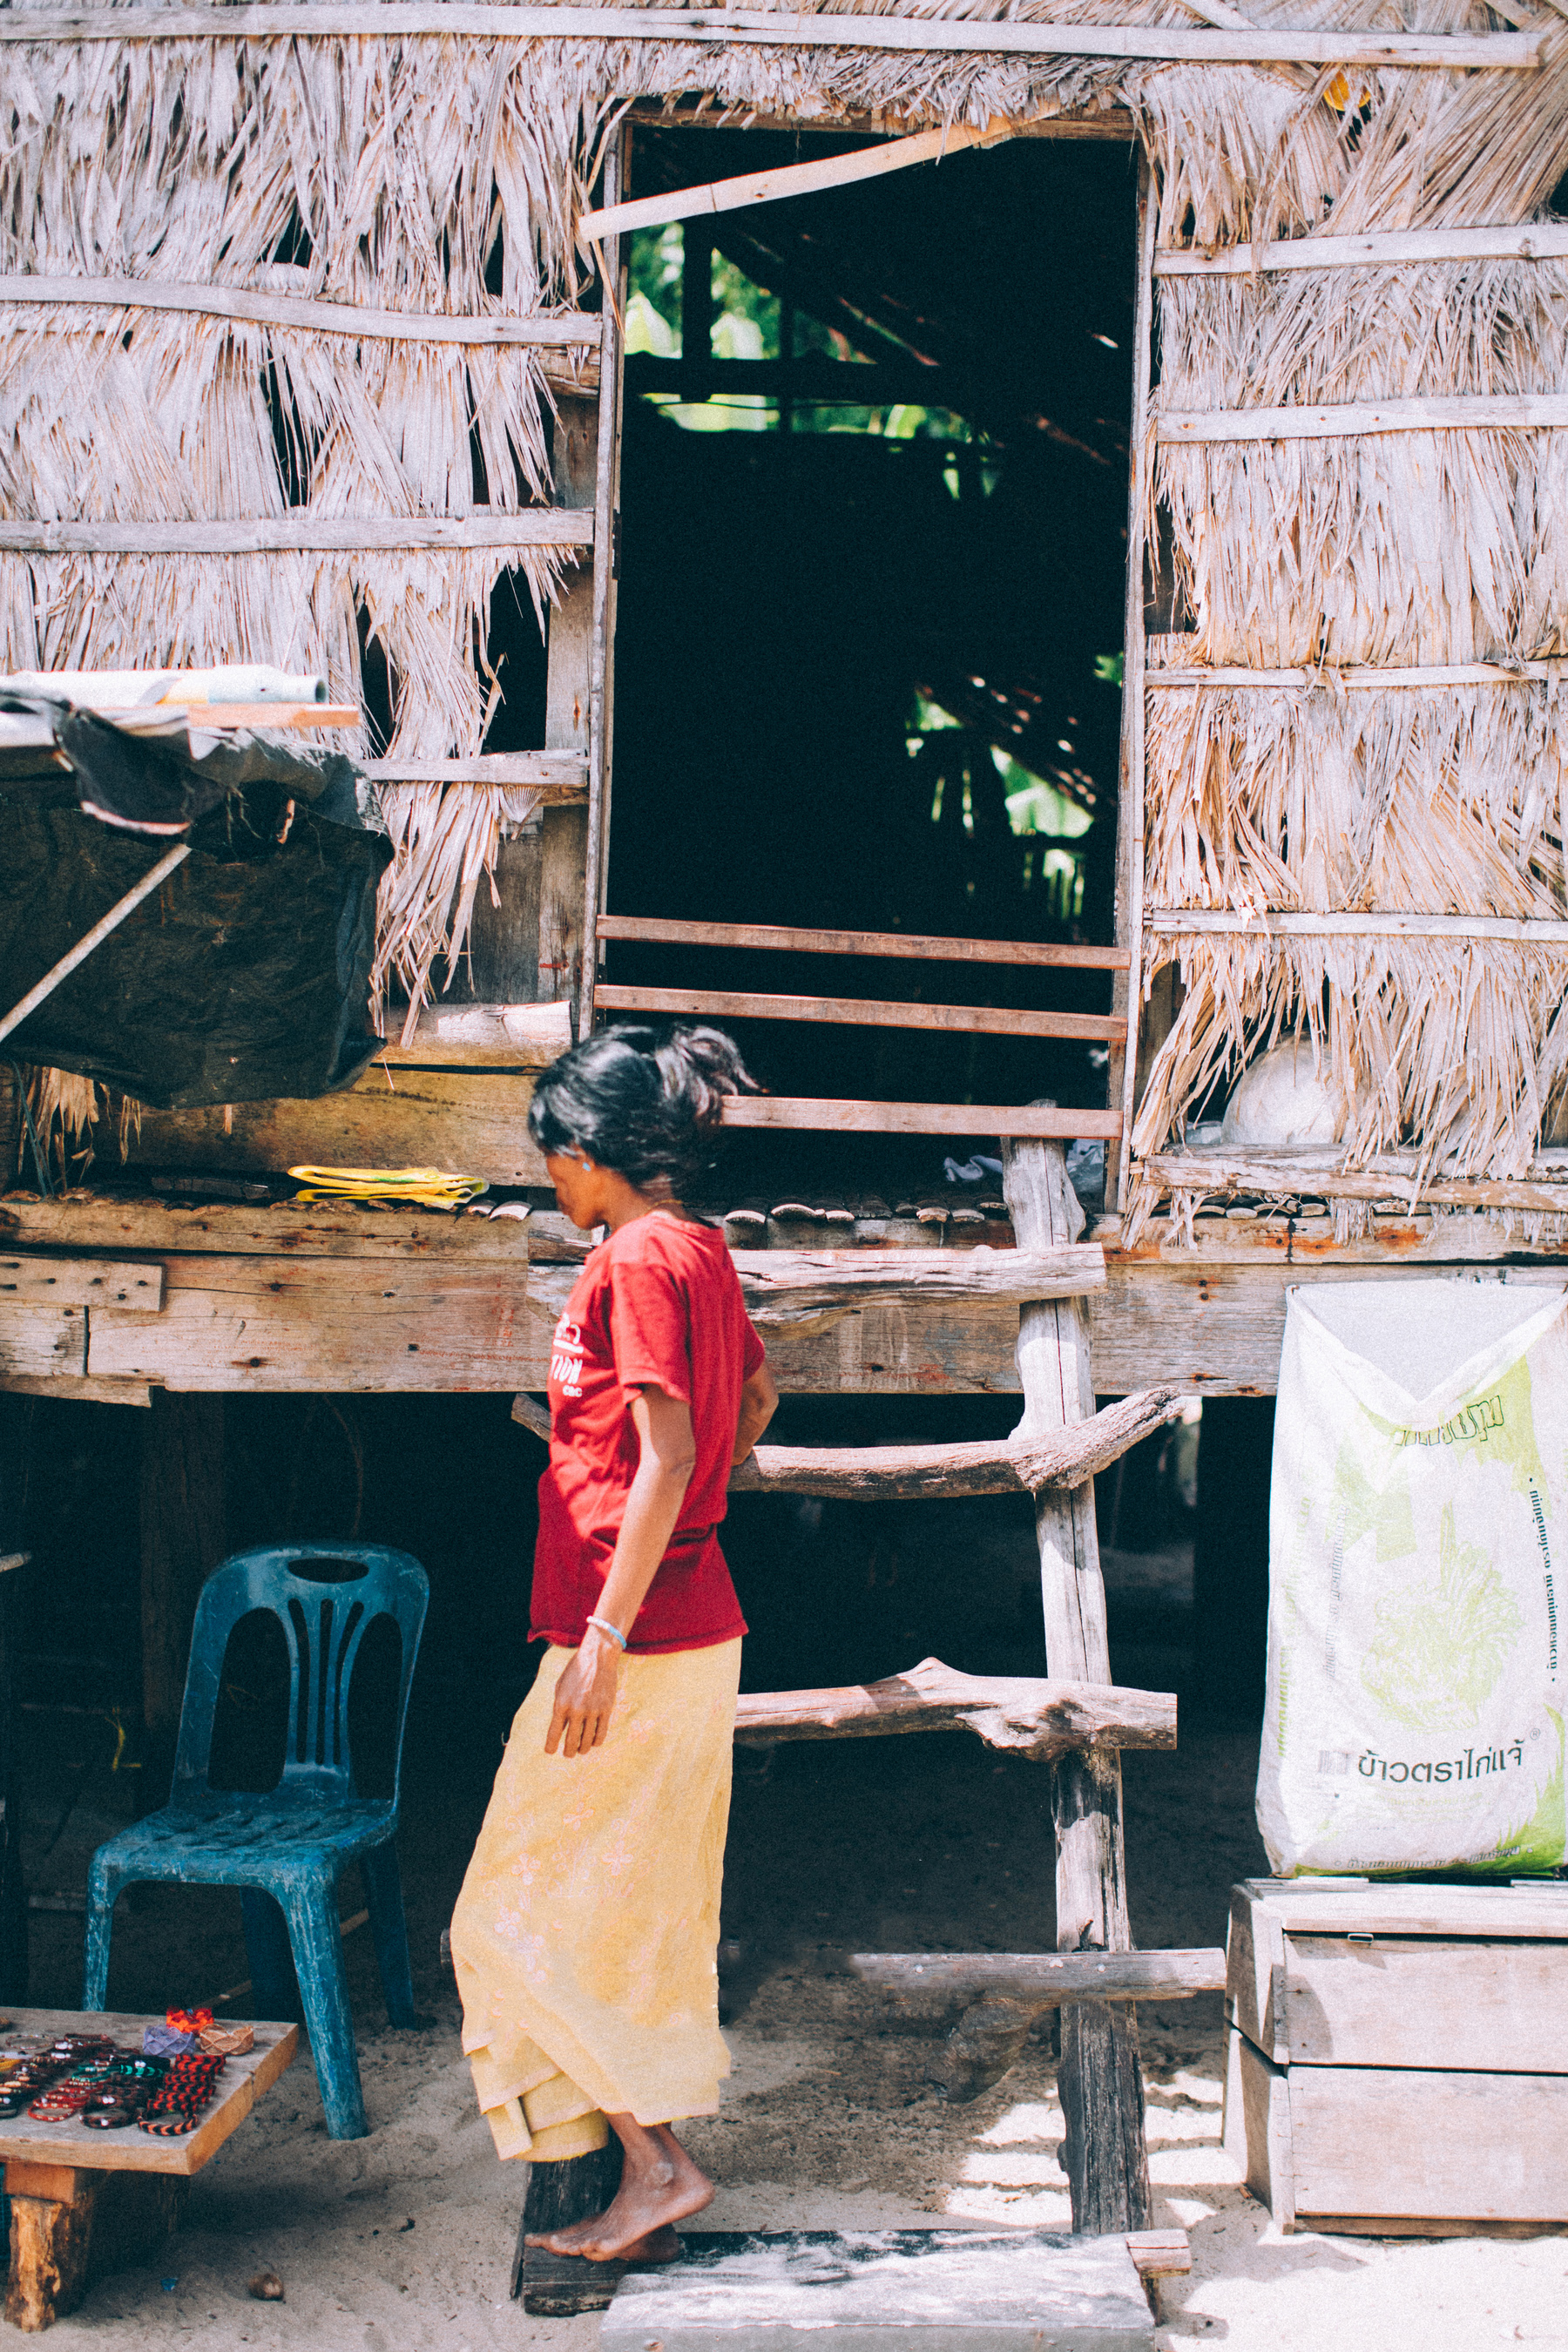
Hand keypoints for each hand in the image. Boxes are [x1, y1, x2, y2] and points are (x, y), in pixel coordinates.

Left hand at [546, 1626, 621, 1756]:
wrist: (597, 1657)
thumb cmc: (576, 1671)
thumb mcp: (561, 1687)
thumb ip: (559, 1708)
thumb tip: (560, 1730)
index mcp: (561, 1704)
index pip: (554, 1733)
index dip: (550, 1746)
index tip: (550, 1751)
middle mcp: (576, 1709)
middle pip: (571, 1742)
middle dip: (568, 1752)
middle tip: (568, 1754)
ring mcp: (592, 1711)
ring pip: (587, 1741)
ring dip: (582, 1749)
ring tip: (580, 1750)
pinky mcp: (606, 1710)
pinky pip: (601, 1734)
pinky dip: (596, 1742)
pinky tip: (593, 1742)